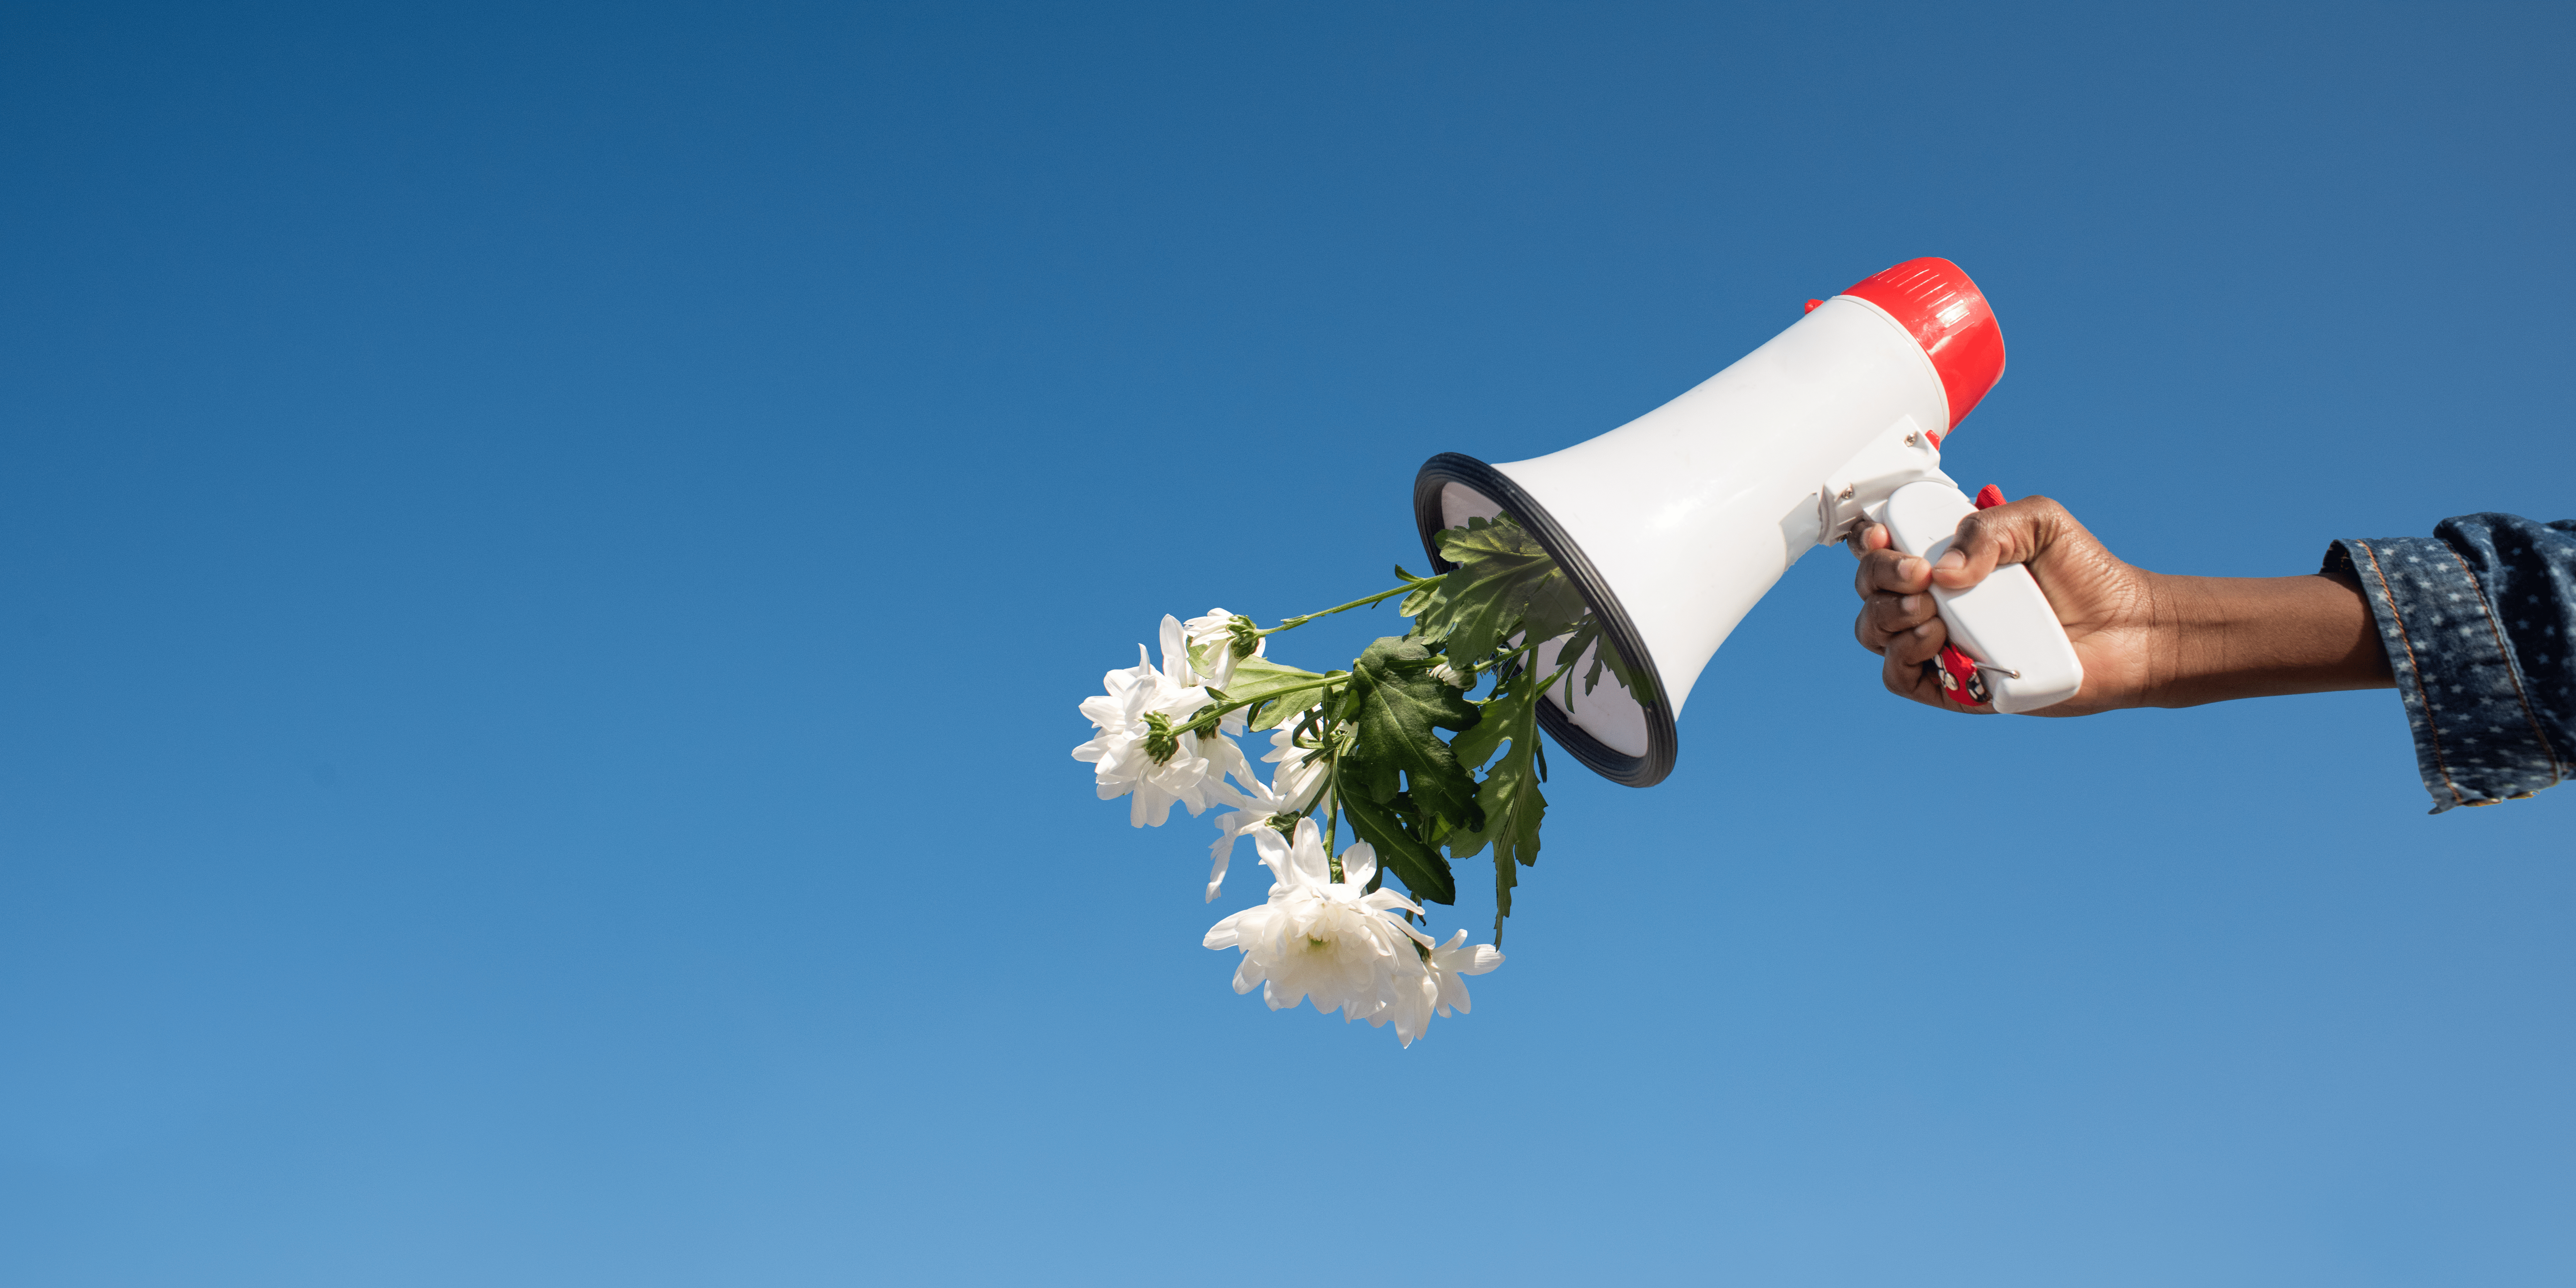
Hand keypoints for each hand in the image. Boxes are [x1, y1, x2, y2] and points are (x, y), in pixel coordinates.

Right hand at [1846, 495, 2388, 714]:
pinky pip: (1899, 677)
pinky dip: (1904, 656)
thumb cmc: (2087, 574)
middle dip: (1880, 577)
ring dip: (1891, 616)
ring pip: (1873, 631)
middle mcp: (1936, 600)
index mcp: (1948, 559)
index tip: (1884, 534)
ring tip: (1936, 611)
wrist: (2127, 631)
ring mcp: (1940, 643)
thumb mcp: (2040, 522)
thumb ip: (1989, 527)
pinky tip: (1937, 640)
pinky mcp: (1951, 685)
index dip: (1869, 541)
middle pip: (1869, 590)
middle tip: (1921, 574)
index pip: (1882, 548)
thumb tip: (1942, 571)